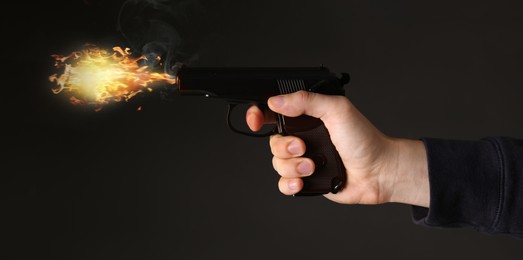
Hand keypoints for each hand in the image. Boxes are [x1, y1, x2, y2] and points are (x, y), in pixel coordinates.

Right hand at [246, 91, 428, 206]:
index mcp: (307, 116)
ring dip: (292, 166)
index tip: (256, 120)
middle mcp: (302, 137)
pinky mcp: (306, 179)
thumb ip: (305, 101)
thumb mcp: (336, 110)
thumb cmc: (364, 139)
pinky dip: (290, 183)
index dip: (258, 114)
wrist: (379, 172)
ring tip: (312, 165)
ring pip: (277, 163)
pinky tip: (303, 179)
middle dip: (283, 146)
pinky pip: (283, 183)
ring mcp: (303, 159)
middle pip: (272, 141)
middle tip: (303, 147)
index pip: (273, 112)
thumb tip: (275, 101)